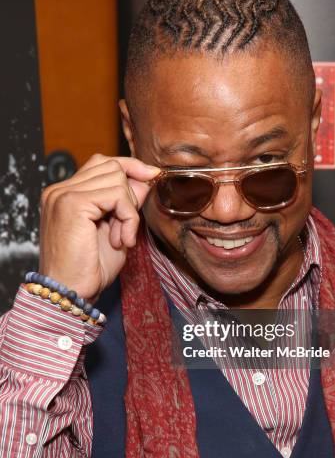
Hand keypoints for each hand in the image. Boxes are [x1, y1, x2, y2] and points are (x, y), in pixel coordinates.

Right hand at [38, 154, 159, 300]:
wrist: (71, 294)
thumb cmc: (90, 269)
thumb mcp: (116, 229)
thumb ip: (127, 202)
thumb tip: (146, 177)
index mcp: (65, 194)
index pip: (101, 163)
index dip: (129, 167)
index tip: (151, 176)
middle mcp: (60, 190)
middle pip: (111, 165)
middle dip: (130, 194)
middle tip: (126, 228)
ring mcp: (63, 194)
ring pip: (116, 178)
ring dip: (129, 210)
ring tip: (121, 238)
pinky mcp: (73, 203)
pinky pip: (117, 195)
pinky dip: (128, 217)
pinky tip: (121, 240)